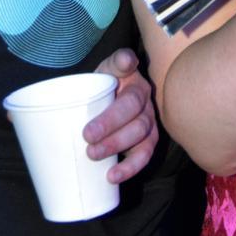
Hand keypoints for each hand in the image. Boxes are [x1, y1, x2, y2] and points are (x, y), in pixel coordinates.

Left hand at [85, 47, 158, 182]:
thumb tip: (127, 59)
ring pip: (142, 138)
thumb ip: (116, 62)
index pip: (130, 97)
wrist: (110, 93)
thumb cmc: (107, 82)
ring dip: (118, 148)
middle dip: (110, 130)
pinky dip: (130, 167)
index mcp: (136, 85)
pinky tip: (113, 176)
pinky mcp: (147, 141)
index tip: (90, 129)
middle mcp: (146, 104)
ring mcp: (149, 123)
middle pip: (135, 118)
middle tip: (86, 139)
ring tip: (94, 156)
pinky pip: (145, 155)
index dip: (113, 114)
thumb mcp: (108, 68)